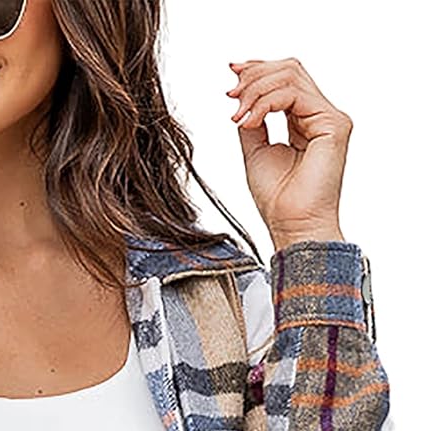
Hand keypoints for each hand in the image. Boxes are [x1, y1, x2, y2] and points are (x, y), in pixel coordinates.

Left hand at [226, 56, 351, 249]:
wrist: (292, 227)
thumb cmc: (278, 201)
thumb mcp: (255, 150)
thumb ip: (253, 120)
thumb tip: (242, 96)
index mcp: (305, 120)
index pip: (286, 78)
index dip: (259, 69)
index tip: (232, 72)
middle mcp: (320, 116)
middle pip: (289, 69)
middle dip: (255, 76)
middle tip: (231, 94)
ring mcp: (330, 119)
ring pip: (291, 76)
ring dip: (256, 90)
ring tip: (238, 114)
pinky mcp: (333, 125)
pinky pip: (295, 95)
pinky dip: (266, 103)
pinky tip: (250, 121)